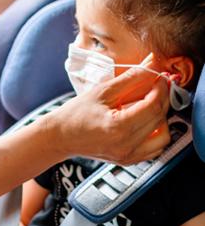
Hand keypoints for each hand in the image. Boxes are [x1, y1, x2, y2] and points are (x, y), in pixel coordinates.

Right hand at [51, 65, 169, 164]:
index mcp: (118, 127)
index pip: (153, 105)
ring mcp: (128, 156)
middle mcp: (126, 145)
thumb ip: (131, 78)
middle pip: (160, 119)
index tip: (159, 76)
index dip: (161, 88)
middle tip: (157, 85)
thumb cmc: (75, 114)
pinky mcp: (128, 160)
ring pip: (163, 136)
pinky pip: (155, 148)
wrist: (61, 136)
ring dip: (162, 117)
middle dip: (163, 98)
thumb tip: (152, 65)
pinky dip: (156, 133)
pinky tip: (146, 121)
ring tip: (150, 104)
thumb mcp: (102, 91)